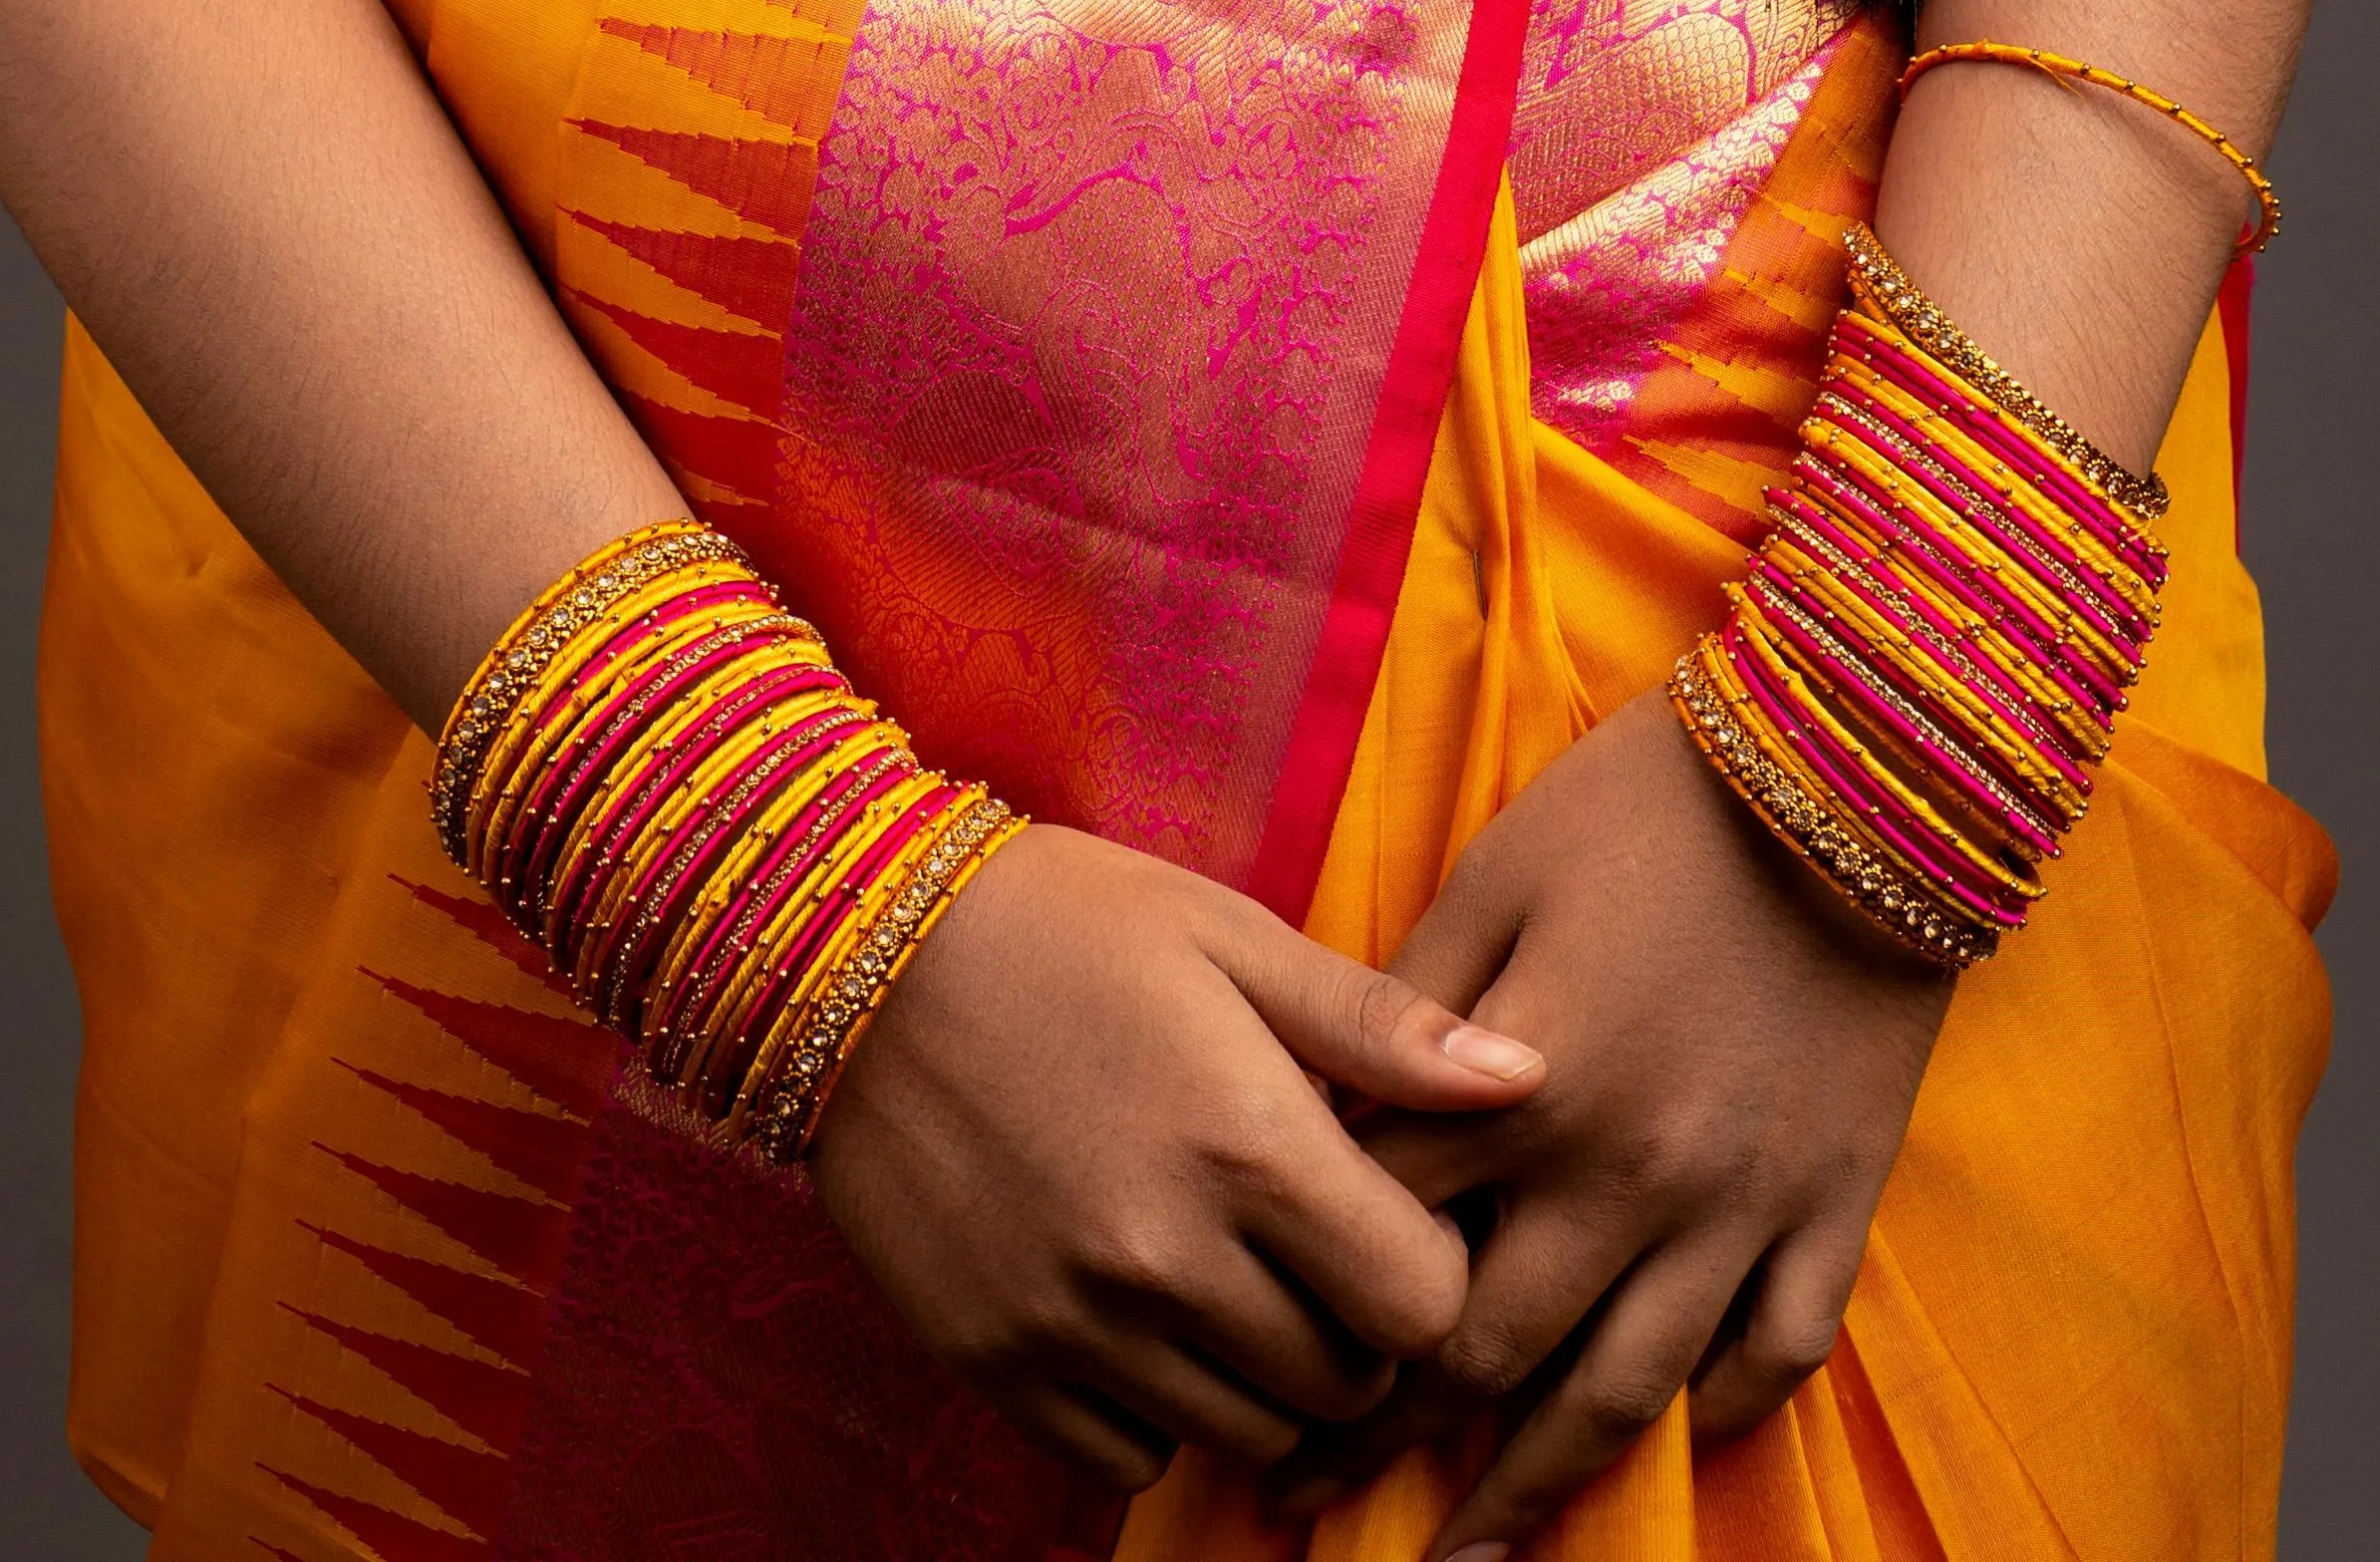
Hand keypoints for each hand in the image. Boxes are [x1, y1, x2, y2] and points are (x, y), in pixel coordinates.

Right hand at [806, 821, 1548, 1497]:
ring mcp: (1076, 1323)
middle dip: (1353, 1328)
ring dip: (1263, 1377)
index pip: (1424, 1305)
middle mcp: (1166, 1256)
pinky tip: (1142, 1310)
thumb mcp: (1229, 933)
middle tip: (1310, 1241)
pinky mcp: (999, 1362)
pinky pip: (1133, 1458)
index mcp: (1246, 1142)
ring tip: (1227, 1271)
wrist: (848, 946)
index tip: (1392, 1214)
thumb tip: (1531, 1077)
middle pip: (1344, 1386)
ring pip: (1248, 1435)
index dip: (1430, 1269)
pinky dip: (1160, 1408)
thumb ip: (1382, 1026)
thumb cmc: (1063, 921)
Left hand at [1279, 689, 1950, 1547]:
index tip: (1253, 1365)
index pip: (1385, 1235)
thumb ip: (1411, 1004)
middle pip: (1492, 1352)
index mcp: (1528, 1086)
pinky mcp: (1834, 1206)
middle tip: (1313, 1490)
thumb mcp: (1499, 871)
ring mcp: (1742, 1208)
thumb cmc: (1652, 799)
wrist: (1860, 768)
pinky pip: (1774, 1356)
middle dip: (1390, 1435)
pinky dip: (1716, 1407)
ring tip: (1466, 1550)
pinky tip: (1659, 1438)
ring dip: (1536, 1486)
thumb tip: (1328, 1105)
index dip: (1306, 1306)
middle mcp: (1629, 1177)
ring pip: (1626, 1397)